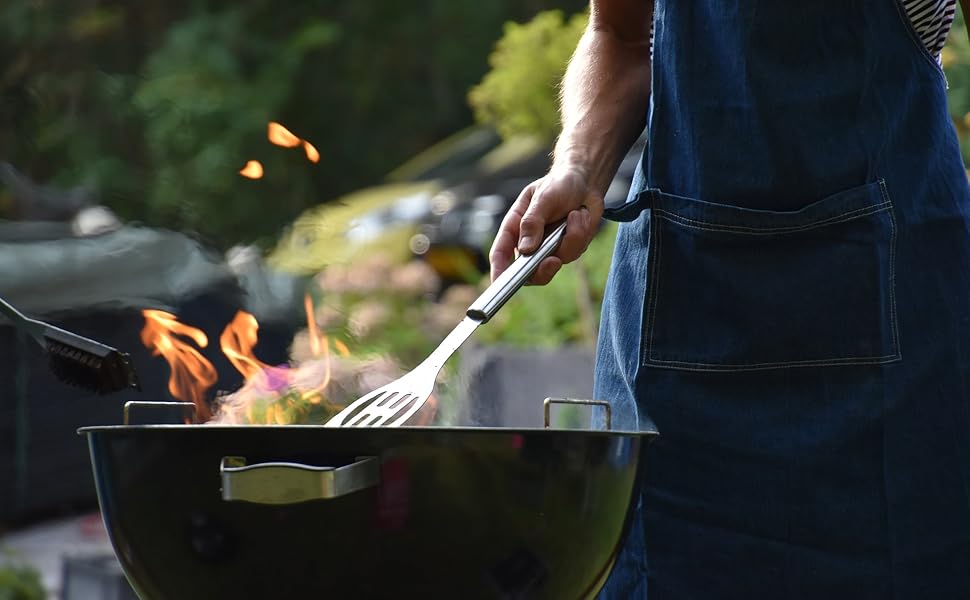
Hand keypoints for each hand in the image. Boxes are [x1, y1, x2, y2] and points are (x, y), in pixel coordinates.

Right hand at [489, 167, 602, 284]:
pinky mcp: (568, 249)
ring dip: (570, 238)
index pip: (501, 254)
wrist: (585, 182)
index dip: (498, 271)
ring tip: (575, 214)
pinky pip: (574, 252)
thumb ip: (532, 222)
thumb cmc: (558, 185)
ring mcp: (549, 248)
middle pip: (528, 272)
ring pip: (556, 261)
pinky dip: (581, 234)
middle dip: (542, 270)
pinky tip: (581, 216)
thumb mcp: (543, 197)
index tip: (499, 284)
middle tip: (553, 261)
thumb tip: (525, 249)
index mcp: (514, 228)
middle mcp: (529, 242)